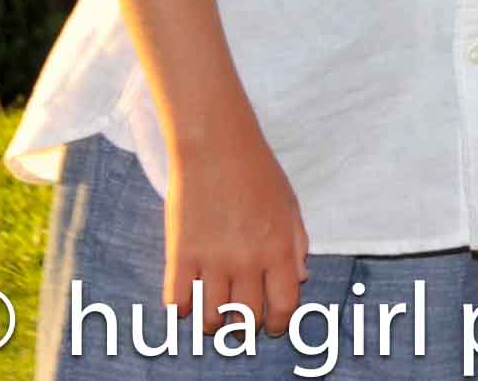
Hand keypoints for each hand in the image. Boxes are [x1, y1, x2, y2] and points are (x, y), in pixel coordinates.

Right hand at [162, 123, 304, 330]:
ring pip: (210, 319)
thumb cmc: (258, 174)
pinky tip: (188, 297)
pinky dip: (182, 308)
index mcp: (280, 249)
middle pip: (246, 319)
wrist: (215, 147)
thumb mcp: (289, 206)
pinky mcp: (179, 255)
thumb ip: (297, 245)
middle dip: (244, 331)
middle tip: (239, 327)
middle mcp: (248, 260)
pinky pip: (178, 303)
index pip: (284, 306)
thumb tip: (300, 280)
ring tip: (213, 317)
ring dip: (212, 324)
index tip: (272, 326)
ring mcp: (212, 260)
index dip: (279, 324)